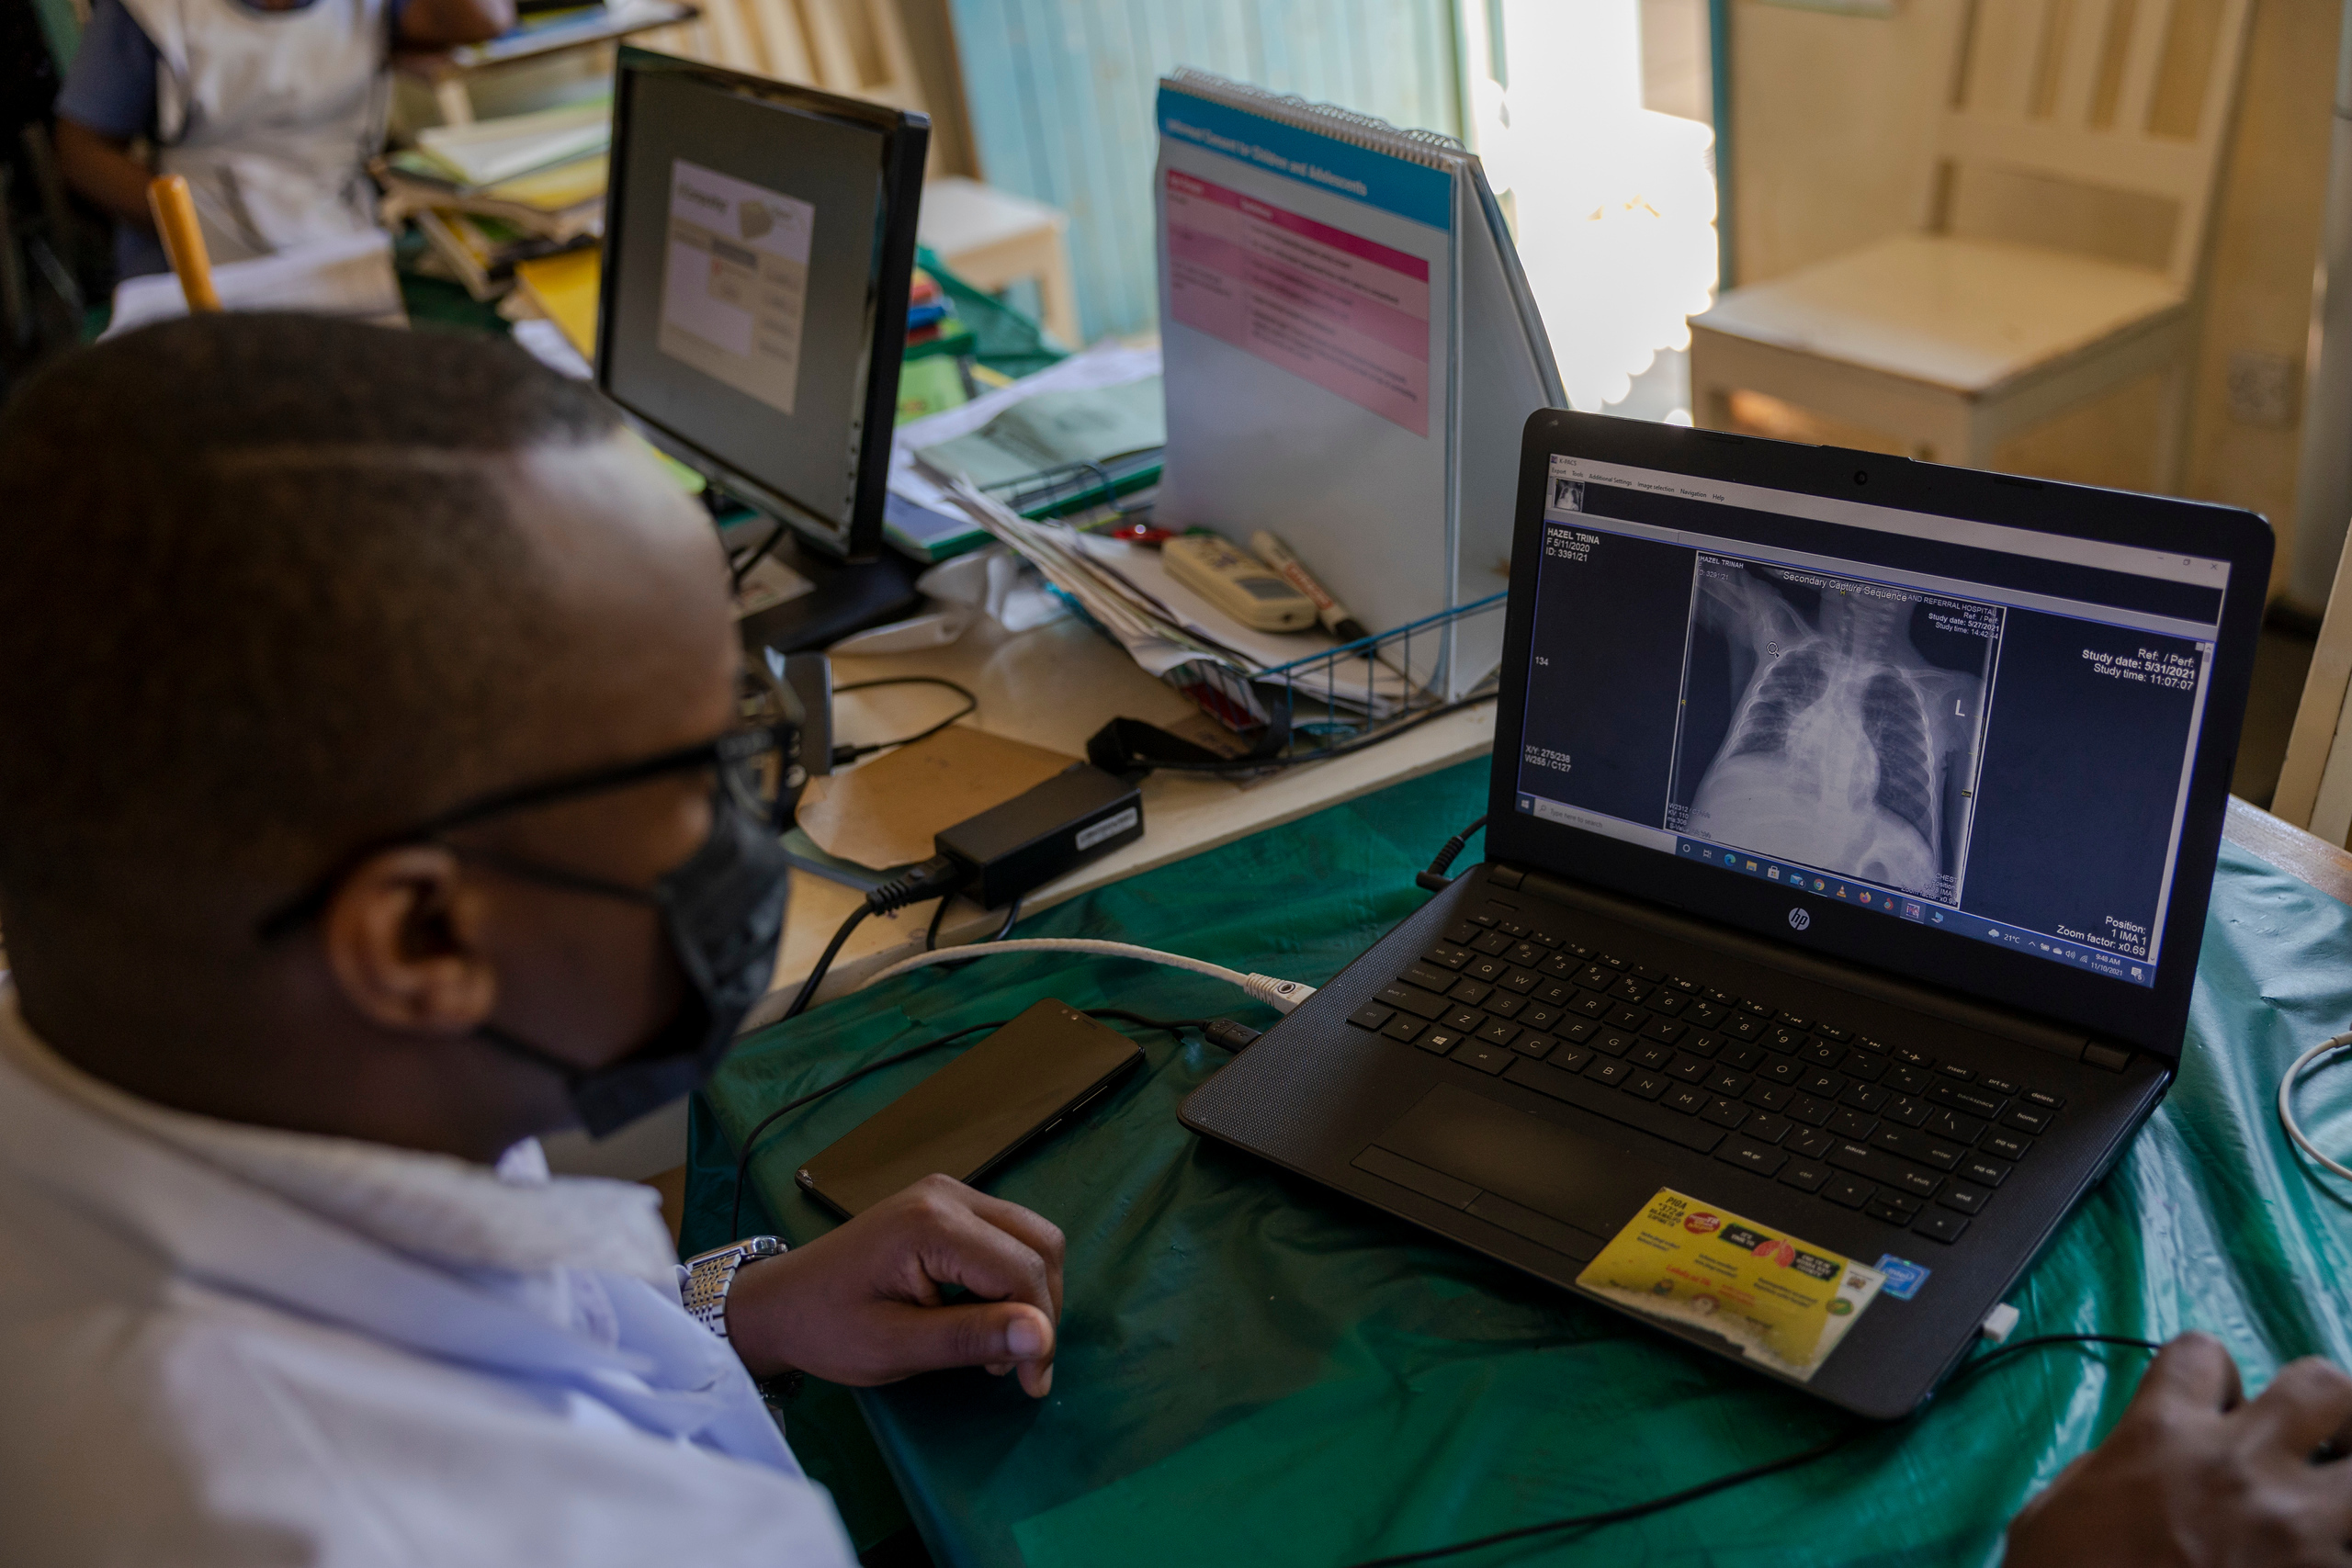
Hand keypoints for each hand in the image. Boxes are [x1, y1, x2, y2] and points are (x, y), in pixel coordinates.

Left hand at [721, 1174, 1063, 1397]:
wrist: (781, 1302)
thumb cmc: (828, 1328)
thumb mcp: (895, 1347)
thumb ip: (971, 1338)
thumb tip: (1041, 1336)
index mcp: (932, 1223)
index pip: (1022, 1270)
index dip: (1039, 1330)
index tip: (1029, 1384)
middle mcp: (949, 1194)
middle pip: (1040, 1245)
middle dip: (1041, 1310)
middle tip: (1015, 1367)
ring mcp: (950, 1194)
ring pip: (1031, 1238)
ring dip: (1029, 1295)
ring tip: (995, 1346)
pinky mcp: (948, 1205)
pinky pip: (1007, 1237)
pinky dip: (1011, 1280)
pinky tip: (984, 1317)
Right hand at [2003, 1334, 2351, 1566]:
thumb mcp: (2051, 1516)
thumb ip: (2104, 1469)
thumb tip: (2132, 1463)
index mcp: (2161, 1437)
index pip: (2203, 1353)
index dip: (2212, 1376)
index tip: (2214, 1408)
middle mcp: (2241, 1466)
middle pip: (2324, 1385)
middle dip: (2327, 1409)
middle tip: (2315, 1443)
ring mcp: (2299, 1530)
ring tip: (2333, 1505)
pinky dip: (2343, 1554)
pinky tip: (2317, 1563)